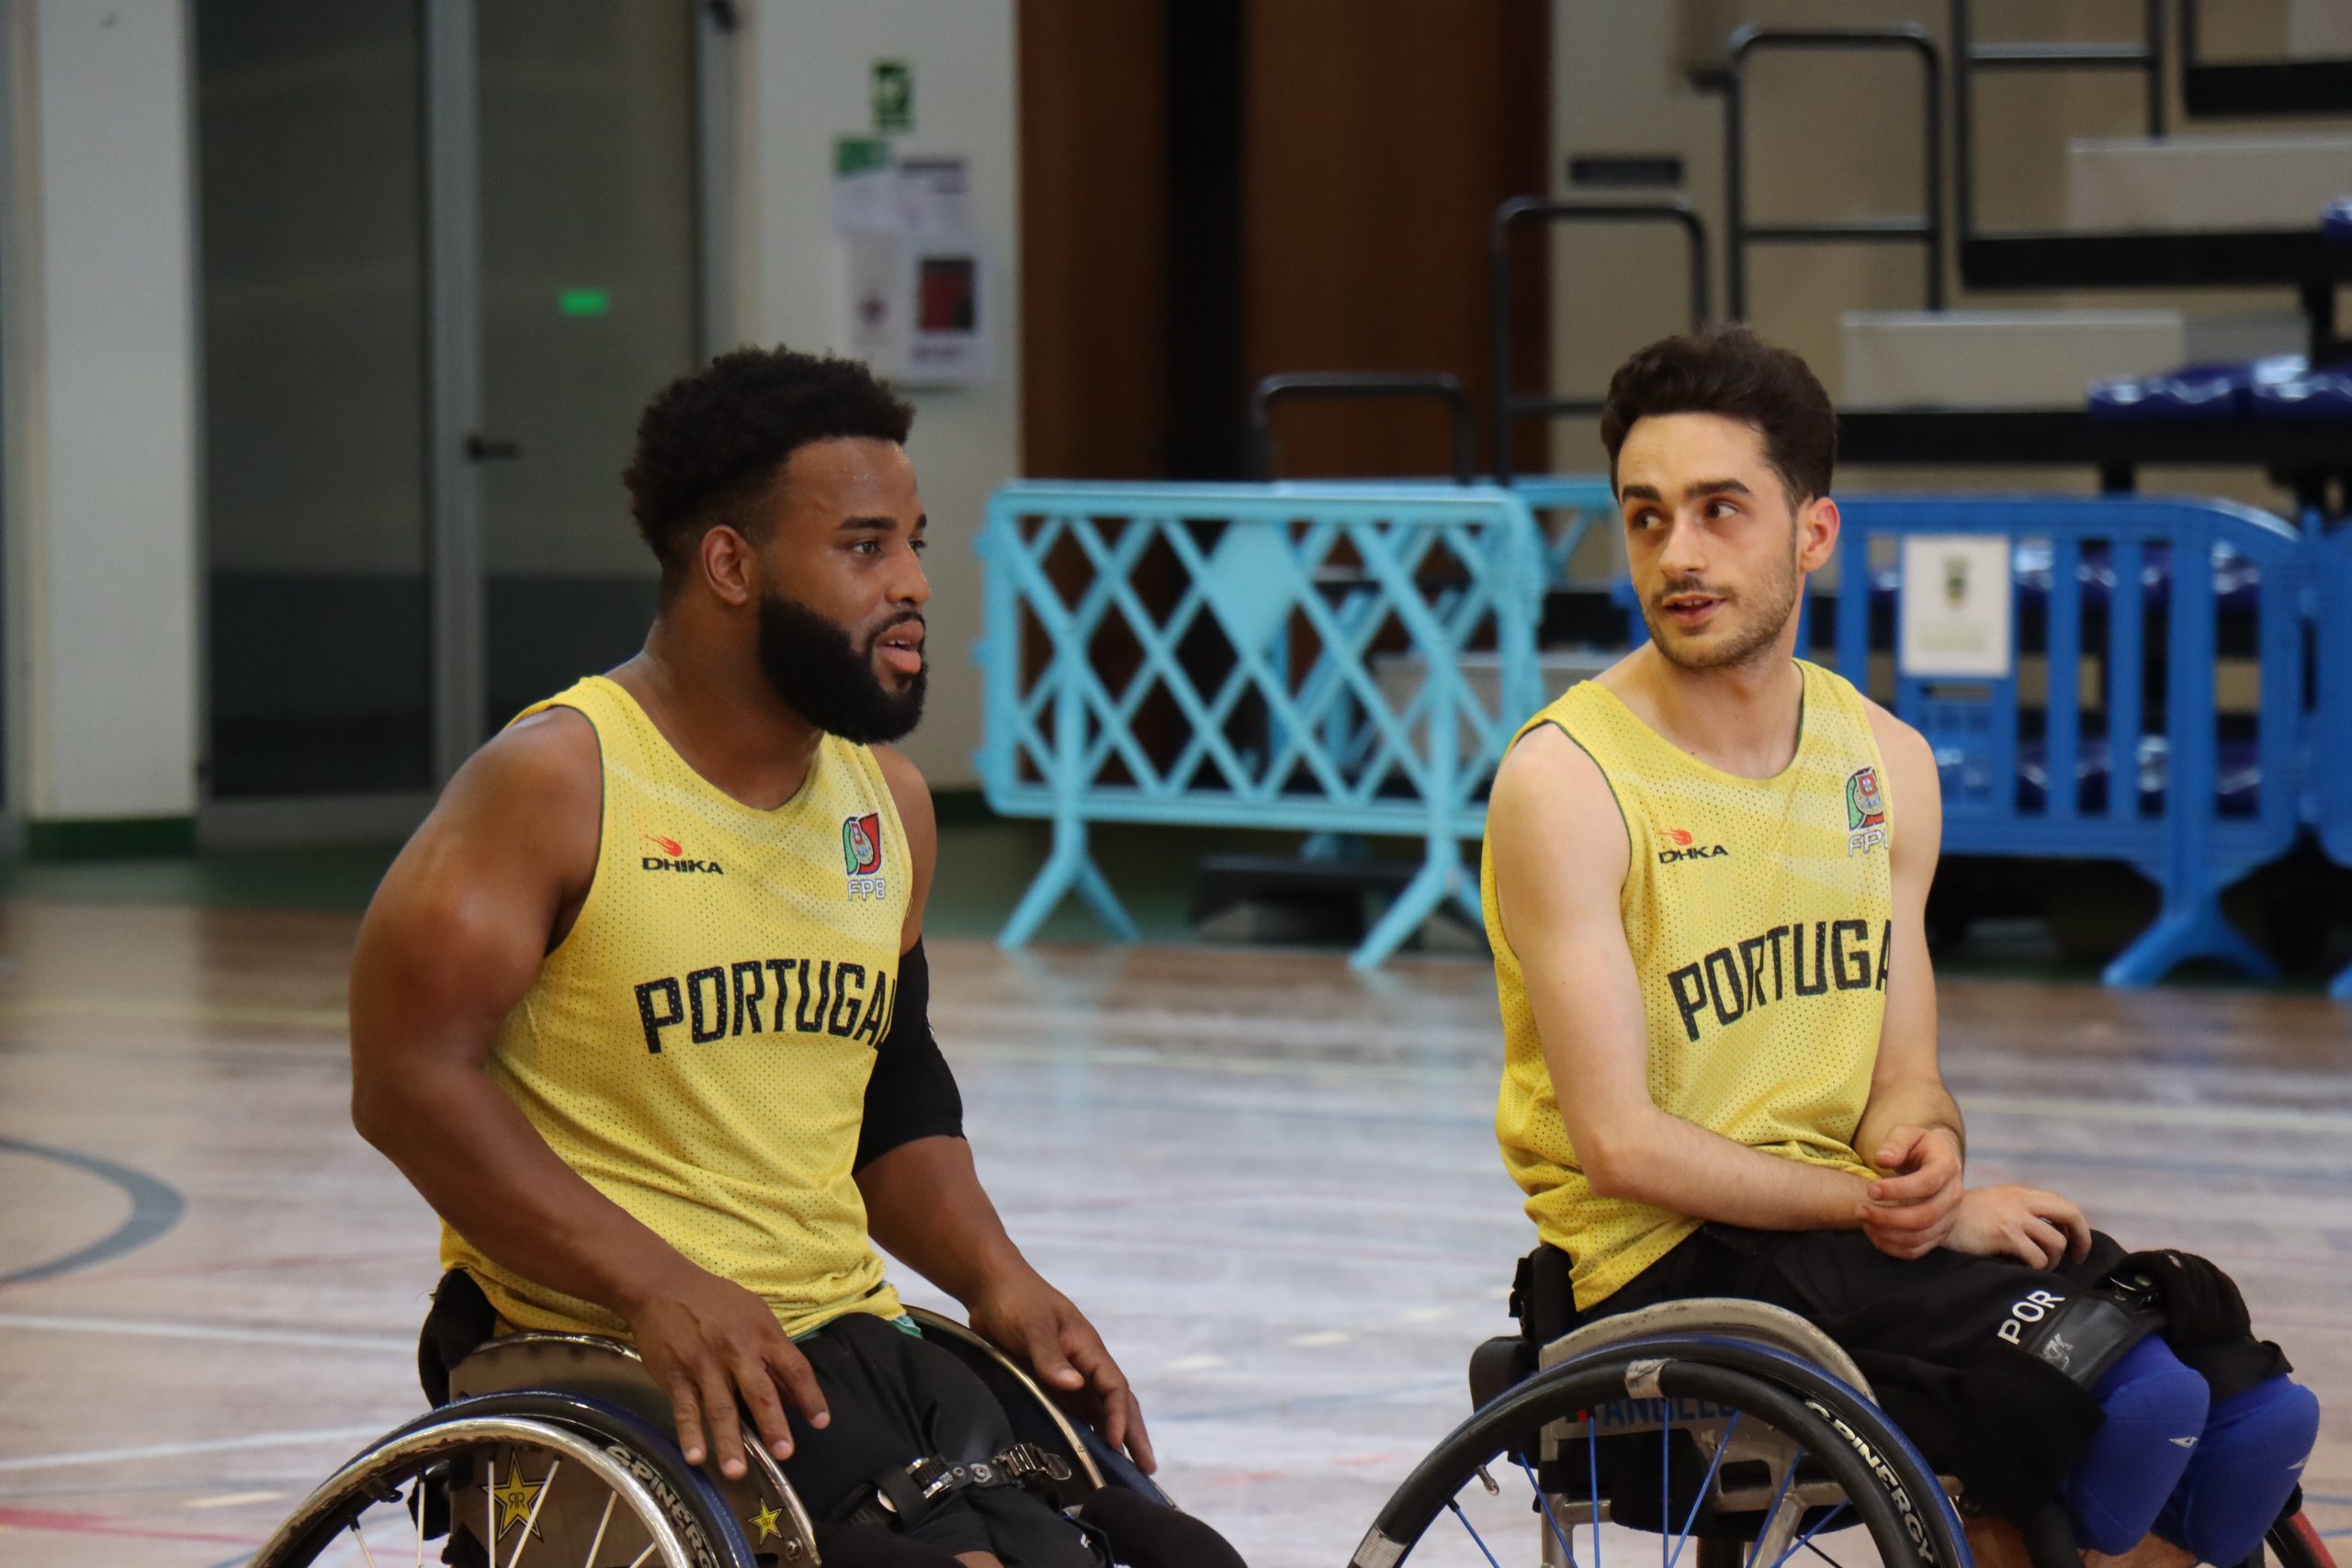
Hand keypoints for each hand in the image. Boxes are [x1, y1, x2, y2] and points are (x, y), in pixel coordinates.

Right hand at [621, 1262, 829, 1479]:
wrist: (664, 1287)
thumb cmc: (717, 1302)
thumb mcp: (755, 1314)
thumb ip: (776, 1353)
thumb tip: (796, 1394)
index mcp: (763, 1334)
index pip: (794, 1368)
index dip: (810, 1396)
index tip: (821, 1423)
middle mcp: (737, 1351)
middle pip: (760, 1393)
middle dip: (774, 1425)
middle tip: (784, 1453)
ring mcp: (704, 1364)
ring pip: (721, 1408)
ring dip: (729, 1441)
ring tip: (737, 1472)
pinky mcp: (676, 1375)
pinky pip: (685, 1409)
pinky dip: (690, 1433)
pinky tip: (696, 1456)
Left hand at [967, 1269, 1155, 1472]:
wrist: (992, 1287)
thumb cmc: (1017, 1300)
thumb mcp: (1033, 1326)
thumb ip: (1051, 1357)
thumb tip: (1076, 1384)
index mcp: (1087, 1348)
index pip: (1113, 1387)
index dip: (1118, 1416)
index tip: (1117, 1443)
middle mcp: (1083, 1363)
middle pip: (1116, 1403)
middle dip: (1133, 1434)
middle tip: (1147, 1468)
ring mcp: (1068, 1372)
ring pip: (1098, 1410)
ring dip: (1112, 1436)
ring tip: (1125, 1468)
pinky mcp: (1049, 1380)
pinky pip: (1074, 1409)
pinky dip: (1085, 1430)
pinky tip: (1087, 1450)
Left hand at [1856, 1124, 1963, 1259]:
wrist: (1935, 1163)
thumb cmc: (1917, 1147)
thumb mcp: (1907, 1134)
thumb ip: (1895, 1143)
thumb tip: (1882, 1159)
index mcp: (1947, 1167)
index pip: (1927, 1184)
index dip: (1898, 1190)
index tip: (1871, 1190)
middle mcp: (1953, 1195)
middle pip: (1924, 1216)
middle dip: (1888, 1217)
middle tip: (1859, 1210)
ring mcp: (1948, 1218)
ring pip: (1920, 1237)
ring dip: (1887, 1234)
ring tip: (1863, 1220)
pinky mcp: (1938, 1233)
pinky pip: (1916, 1250)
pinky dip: (1891, 1247)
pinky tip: (1872, 1232)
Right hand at [1947, 1185, 2091, 1269]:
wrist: (1931, 1219)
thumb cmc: (1960, 1218)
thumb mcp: (1991, 1203)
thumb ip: (2017, 1210)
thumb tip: (2048, 1232)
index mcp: (2018, 1193)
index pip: (2062, 1203)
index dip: (2077, 1225)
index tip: (2076, 1244)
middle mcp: (2020, 1200)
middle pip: (2069, 1214)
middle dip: (2081, 1238)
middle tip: (2077, 1257)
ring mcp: (2013, 1217)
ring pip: (2055, 1241)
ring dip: (2052, 1259)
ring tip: (2038, 1265)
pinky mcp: (2005, 1234)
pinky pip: (2036, 1257)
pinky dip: (2035, 1267)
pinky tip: (2020, 1268)